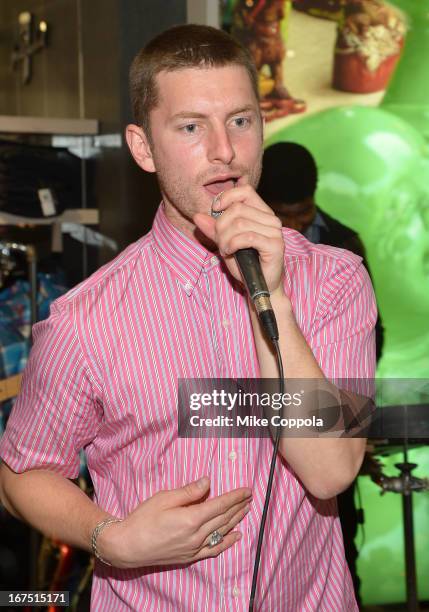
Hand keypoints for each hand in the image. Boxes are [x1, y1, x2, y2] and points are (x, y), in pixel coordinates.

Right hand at [98, 477, 251, 568]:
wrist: (127, 546)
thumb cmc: (143, 518)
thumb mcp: (164, 498)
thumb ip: (189, 492)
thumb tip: (208, 482)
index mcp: (191, 518)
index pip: (219, 505)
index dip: (234, 497)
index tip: (246, 490)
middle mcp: (196, 535)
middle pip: (224, 518)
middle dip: (238, 506)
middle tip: (249, 497)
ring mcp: (194, 548)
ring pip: (221, 532)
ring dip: (236, 520)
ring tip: (246, 510)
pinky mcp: (189, 556)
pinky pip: (214, 549)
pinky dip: (227, 542)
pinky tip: (236, 536)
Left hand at [193, 184, 284, 297]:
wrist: (259, 286)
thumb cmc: (245, 264)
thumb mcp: (225, 243)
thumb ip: (214, 229)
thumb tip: (198, 216)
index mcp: (262, 213)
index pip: (245, 191)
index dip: (226, 197)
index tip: (215, 210)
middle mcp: (271, 219)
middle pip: (237, 209)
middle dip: (221, 226)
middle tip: (220, 242)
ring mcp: (275, 232)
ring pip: (239, 223)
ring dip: (225, 239)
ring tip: (225, 250)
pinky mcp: (275, 245)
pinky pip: (246, 237)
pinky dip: (232, 244)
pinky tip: (230, 252)